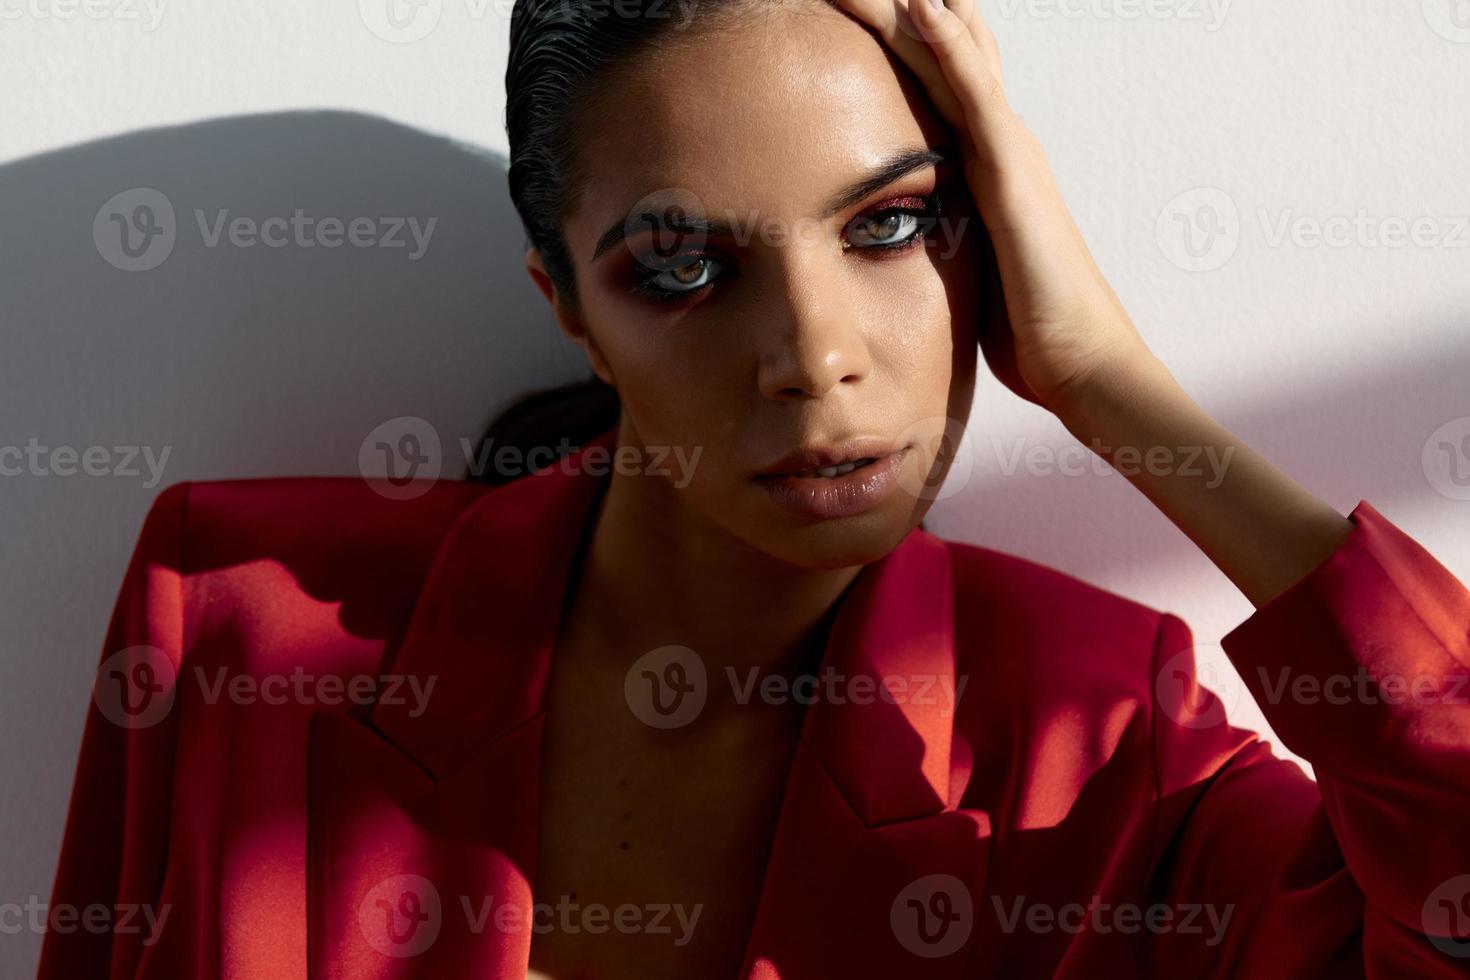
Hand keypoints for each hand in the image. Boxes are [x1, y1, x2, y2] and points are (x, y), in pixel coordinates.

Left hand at [836, 0, 1154, 413]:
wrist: (1082, 364)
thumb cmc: (1032, 332)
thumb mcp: (973, 273)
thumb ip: (950, 242)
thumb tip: (906, 251)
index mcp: (988, 166)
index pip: (938, 85)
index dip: (904, 42)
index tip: (856, 9)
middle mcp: (1003, 144)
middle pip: (946, 52)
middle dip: (903, 8)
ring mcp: (1010, 150)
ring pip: (954, 53)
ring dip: (912, 6)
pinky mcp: (1012, 169)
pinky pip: (971, 91)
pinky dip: (944, 43)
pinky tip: (914, 3)